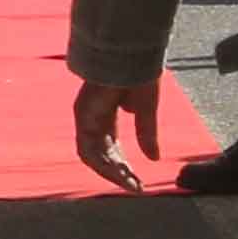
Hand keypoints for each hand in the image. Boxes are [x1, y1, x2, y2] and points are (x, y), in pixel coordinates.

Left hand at [72, 72, 166, 189]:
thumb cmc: (139, 71)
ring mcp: (85, 115)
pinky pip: (87, 148)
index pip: (111, 147)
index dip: (123, 165)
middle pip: (101, 154)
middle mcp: (92, 116)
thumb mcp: (147, 108)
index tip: (139, 182)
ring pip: (91, 155)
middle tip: (136, 187)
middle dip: (118, 173)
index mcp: (106, 113)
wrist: (131, 50)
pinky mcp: (83, 113)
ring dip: (110, 173)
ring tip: (130, 185)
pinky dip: (102, 164)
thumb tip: (154, 160)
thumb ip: (147, 133)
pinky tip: (119, 173)